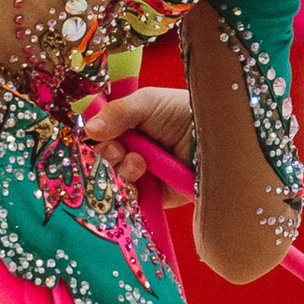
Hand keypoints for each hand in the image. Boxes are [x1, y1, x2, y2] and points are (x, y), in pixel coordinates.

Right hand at [83, 87, 194, 206]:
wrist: (215, 136)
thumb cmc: (184, 112)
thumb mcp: (148, 103)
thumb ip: (116, 113)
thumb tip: (88, 129)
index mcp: (127, 126)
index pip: (98, 135)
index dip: (95, 137)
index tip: (98, 133)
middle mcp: (131, 150)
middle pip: (101, 160)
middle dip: (107, 154)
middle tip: (120, 149)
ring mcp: (142, 175)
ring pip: (113, 181)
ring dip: (123, 171)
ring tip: (141, 163)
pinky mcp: (153, 196)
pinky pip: (129, 201)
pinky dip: (130, 192)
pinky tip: (142, 179)